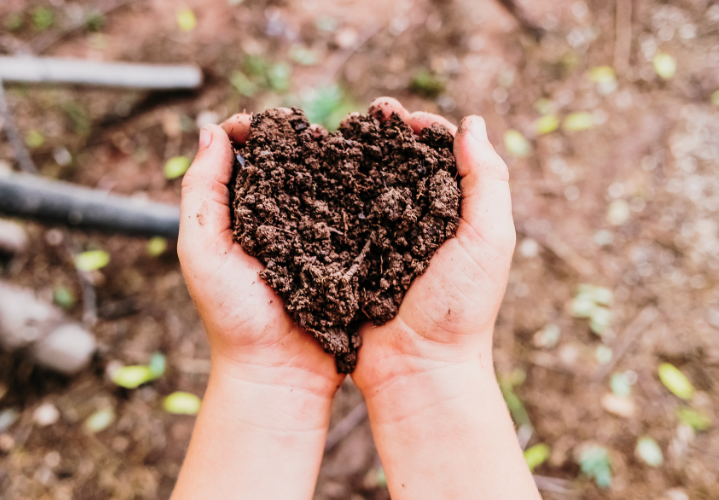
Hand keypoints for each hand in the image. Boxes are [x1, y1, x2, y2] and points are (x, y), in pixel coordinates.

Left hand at [177, 118, 344, 397]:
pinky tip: (371, 179)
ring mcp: (313, 235)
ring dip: (333, 163)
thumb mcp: (202, 251)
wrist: (280, 371)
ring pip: (323, 185)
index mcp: (238, 214)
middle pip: (285, 164)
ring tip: (346, 146)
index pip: (242, 157)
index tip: (268, 122)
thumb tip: (210, 129)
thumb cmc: (234, 316)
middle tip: (313, 129)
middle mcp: (276, 218)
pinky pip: (353, 216)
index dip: (251, 131)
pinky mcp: (344, 253)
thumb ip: (202, 192)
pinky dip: (359, 195)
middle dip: (298, 140)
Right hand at [351, 97, 515, 402]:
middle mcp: (418, 220)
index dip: (423, 129)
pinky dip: (330, 193)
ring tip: (338, 134)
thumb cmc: (459, 307)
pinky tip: (316, 174)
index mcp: (454, 212)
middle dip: (384, 134)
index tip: (403, 116)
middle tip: (369, 111)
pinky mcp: (352, 257)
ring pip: (367, 185)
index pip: (440, 156)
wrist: (417, 368)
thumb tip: (471, 123)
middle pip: (400, 163)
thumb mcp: (487, 240)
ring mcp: (383, 238)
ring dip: (354, 157)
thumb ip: (487, 181)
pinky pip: (340, 217)